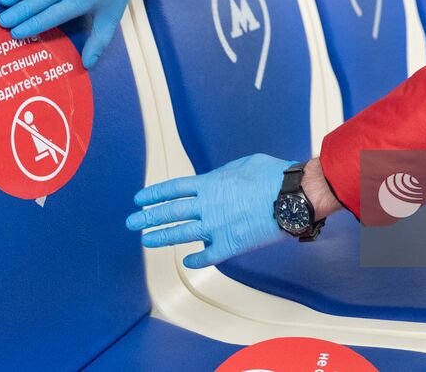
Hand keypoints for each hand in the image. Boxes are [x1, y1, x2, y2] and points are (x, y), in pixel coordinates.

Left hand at [127, 153, 290, 268]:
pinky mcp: (231, 244)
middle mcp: (208, 205)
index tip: (141, 198)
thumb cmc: (273, 176)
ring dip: (161, 237)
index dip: (154, 194)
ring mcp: (217, 226)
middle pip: (170, 212)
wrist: (292, 197)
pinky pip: (207, 255)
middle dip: (148, 217)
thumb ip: (224, 173)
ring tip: (146, 240)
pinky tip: (187, 261)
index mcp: (210, 183)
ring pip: (181, 234)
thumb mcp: (244, 163)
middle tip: (132, 222)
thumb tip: (216, 179)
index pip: (173, 189)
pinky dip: (196, 259)